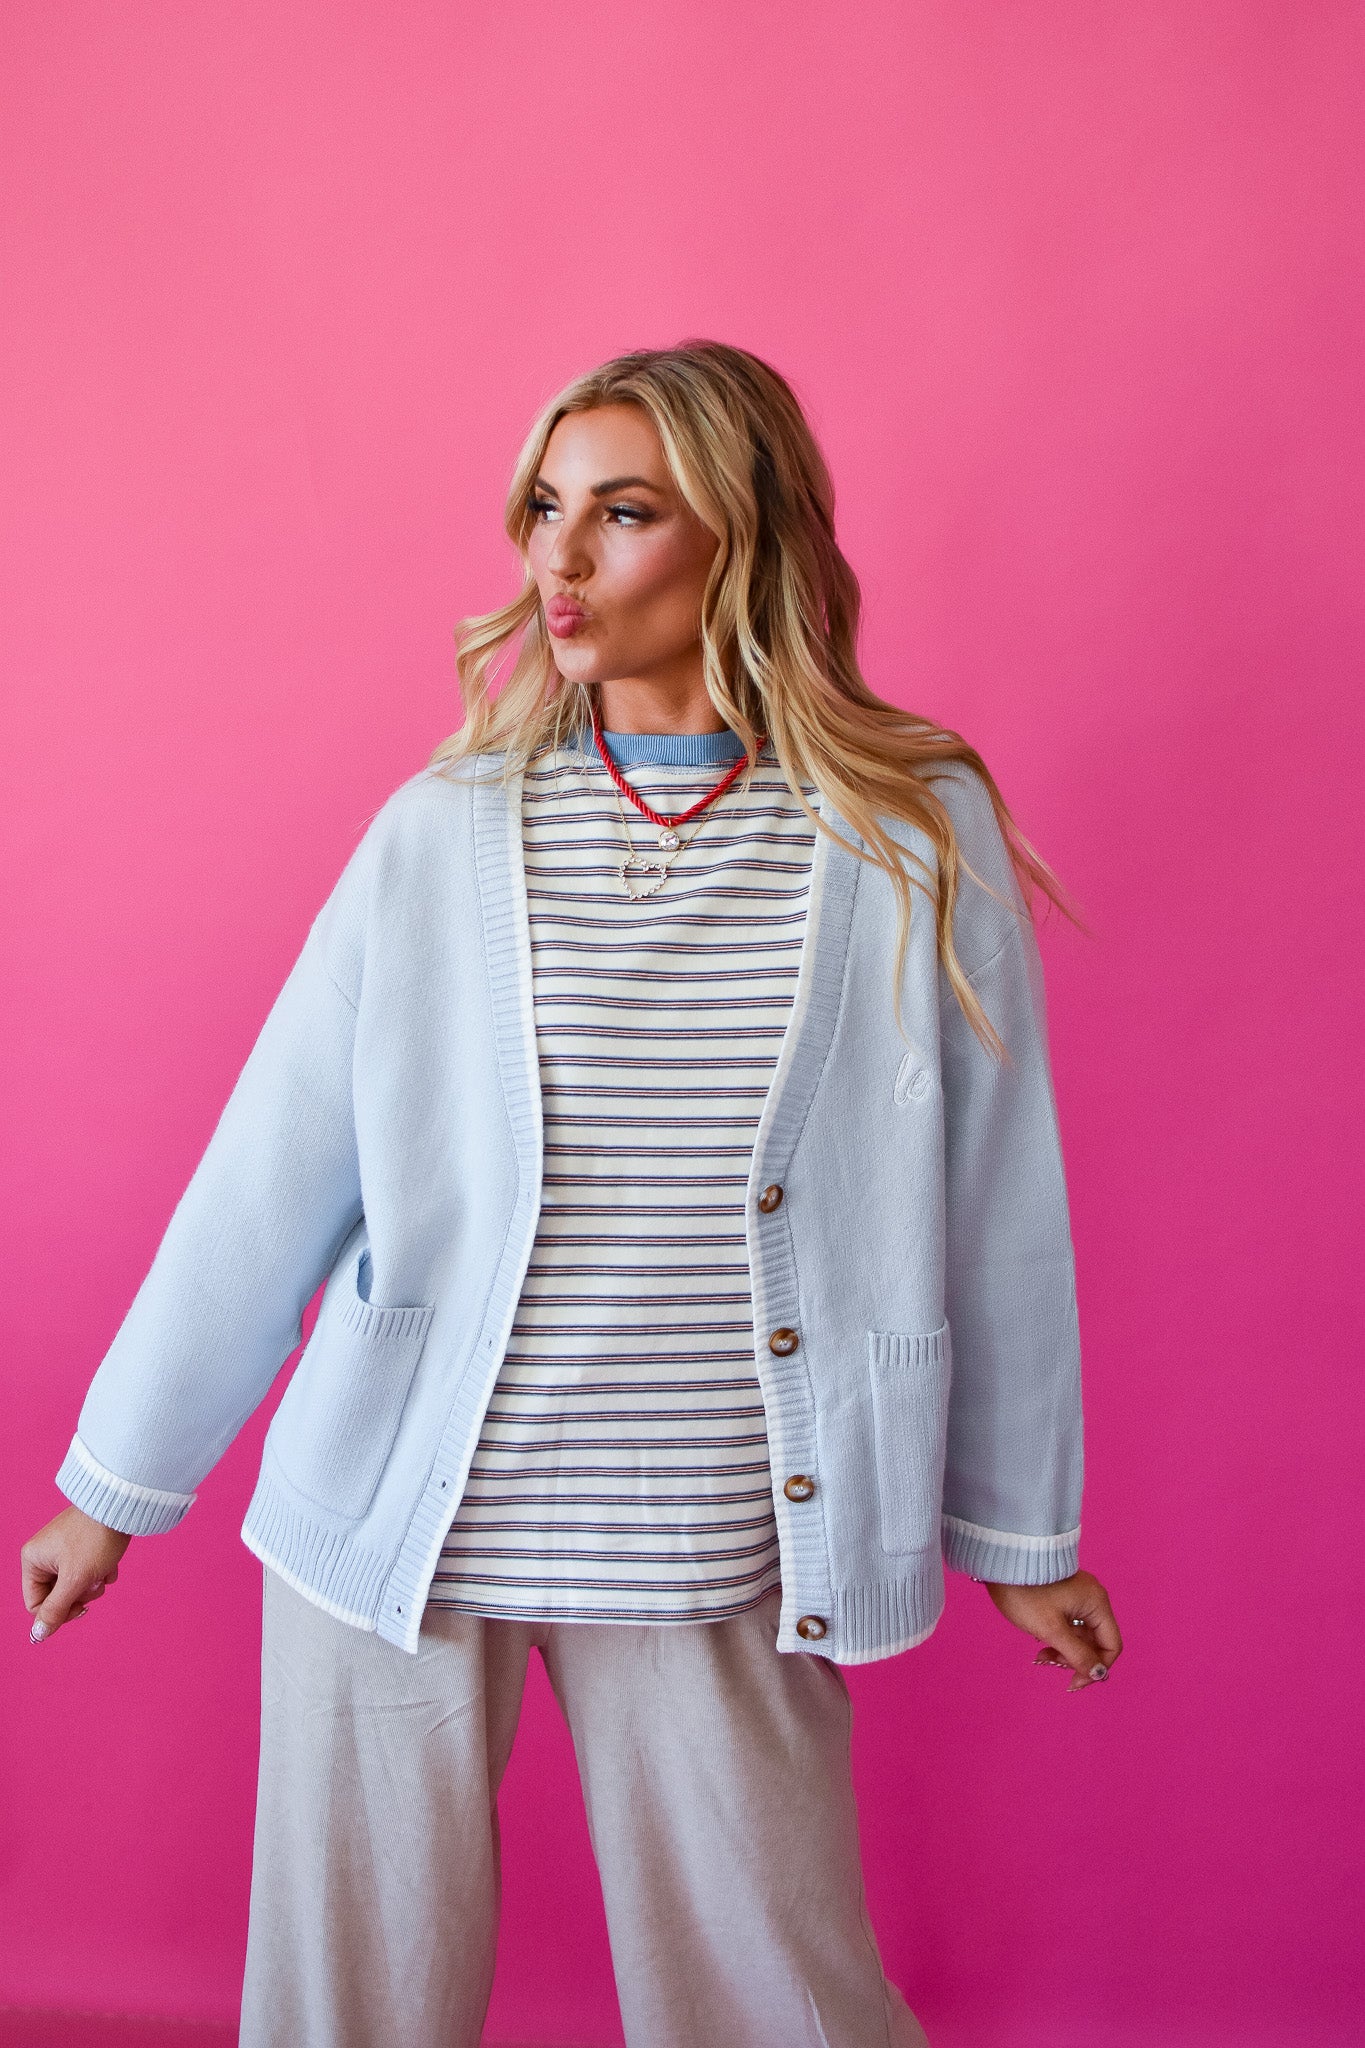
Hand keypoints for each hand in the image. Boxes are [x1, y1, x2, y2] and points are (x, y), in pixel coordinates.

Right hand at [21, 1506, 131, 1641]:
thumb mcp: (74, 1580)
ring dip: (94, 1582)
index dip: (59, 1612)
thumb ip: (55, 1609)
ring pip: (76, 1585)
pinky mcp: (83, 1545)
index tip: (81, 1608)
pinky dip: (102, 1570)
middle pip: (58, 1596)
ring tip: (104, 1568)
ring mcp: (64, 1549)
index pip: (36, 1605)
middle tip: (94, 1582)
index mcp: (33, 1560)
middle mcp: (44, 1554)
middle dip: (80, 1593)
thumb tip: (38, 1635)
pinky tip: (111, 1561)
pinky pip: (89, 1571)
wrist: (122, 1505)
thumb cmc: (95, 1539)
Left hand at [985, 1569, 1121, 1691]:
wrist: (1002, 1561)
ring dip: (1064, 1651)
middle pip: (1095, 1641)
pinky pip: (1069, 1625)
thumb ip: (1078, 1655)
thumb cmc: (1026, 1594)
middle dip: (1076, 1659)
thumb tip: (1099, 1674)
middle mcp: (1092, 1599)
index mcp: (1096, 1604)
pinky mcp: (1063, 1596)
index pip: (1111, 1645)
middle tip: (1050, 1663)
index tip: (1073, 1682)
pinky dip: (1058, 1638)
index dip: (1096, 1668)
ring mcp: (1077, 1596)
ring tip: (1040, 1657)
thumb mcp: (1052, 1629)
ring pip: (1080, 1635)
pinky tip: (1041, 1645)